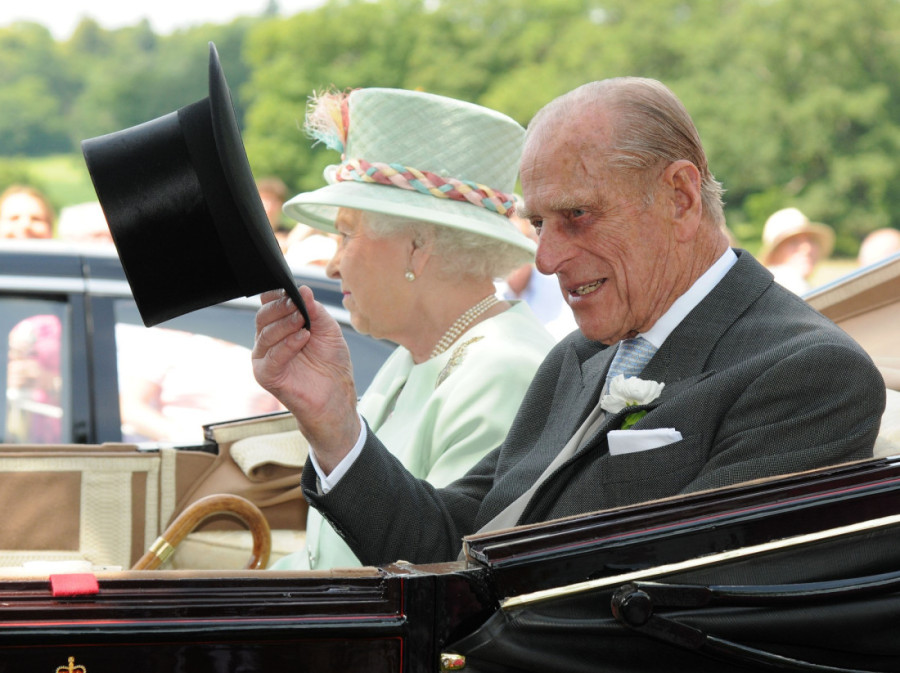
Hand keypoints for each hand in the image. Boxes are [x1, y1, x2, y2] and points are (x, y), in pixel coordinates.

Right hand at [252, 286, 360, 472]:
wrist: (336, 396)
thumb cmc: (331, 364)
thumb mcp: (328, 330)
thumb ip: (315, 310)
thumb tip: (303, 289)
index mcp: (281, 326)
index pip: (270, 304)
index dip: (277, 295)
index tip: (291, 290)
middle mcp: (269, 340)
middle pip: (263, 316)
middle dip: (281, 307)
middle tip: (298, 305)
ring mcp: (265, 357)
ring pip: (265, 334)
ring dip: (285, 324)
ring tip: (303, 323)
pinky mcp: (266, 375)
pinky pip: (270, 356)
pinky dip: (286, 345)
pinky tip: (302, 339)